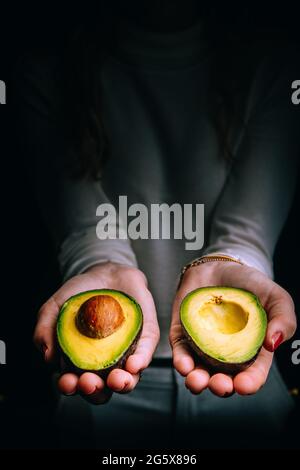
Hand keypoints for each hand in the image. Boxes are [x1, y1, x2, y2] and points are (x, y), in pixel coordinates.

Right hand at [34, 262, 159, 403]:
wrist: (105, 271)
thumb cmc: (79, 294)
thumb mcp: (54, 308)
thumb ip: (44, 330)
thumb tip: (49, 358)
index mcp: (81, 362)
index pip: (76, 384)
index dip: (70, 387)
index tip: (67, 381)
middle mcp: (105, 363)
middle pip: (102, 390)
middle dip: (95, 391)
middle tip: (89, 382)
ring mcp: (126, 352)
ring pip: (128, 379)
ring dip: (122, 384)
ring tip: (115, 379)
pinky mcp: (145, 338)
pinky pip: (145, 354)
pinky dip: (140, 362)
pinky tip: (133, 364)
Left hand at [170, 261, 296, 396]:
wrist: (219, 266)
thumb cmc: (250, 284)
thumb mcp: (276, 297)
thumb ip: (284, 319)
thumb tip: (273, 344)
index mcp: (252, 352)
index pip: (252, 374)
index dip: (249, 383)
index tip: (244, 385)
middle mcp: (227, 356)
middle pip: (224, 380)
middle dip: (221, 387)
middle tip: (220, 385)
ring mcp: (203, 347)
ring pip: (199, 373)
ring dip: (197, 382)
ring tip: (197, 381)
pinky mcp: (183, 337)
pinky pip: (180, 353)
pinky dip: (181, 362)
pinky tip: (183, 365)